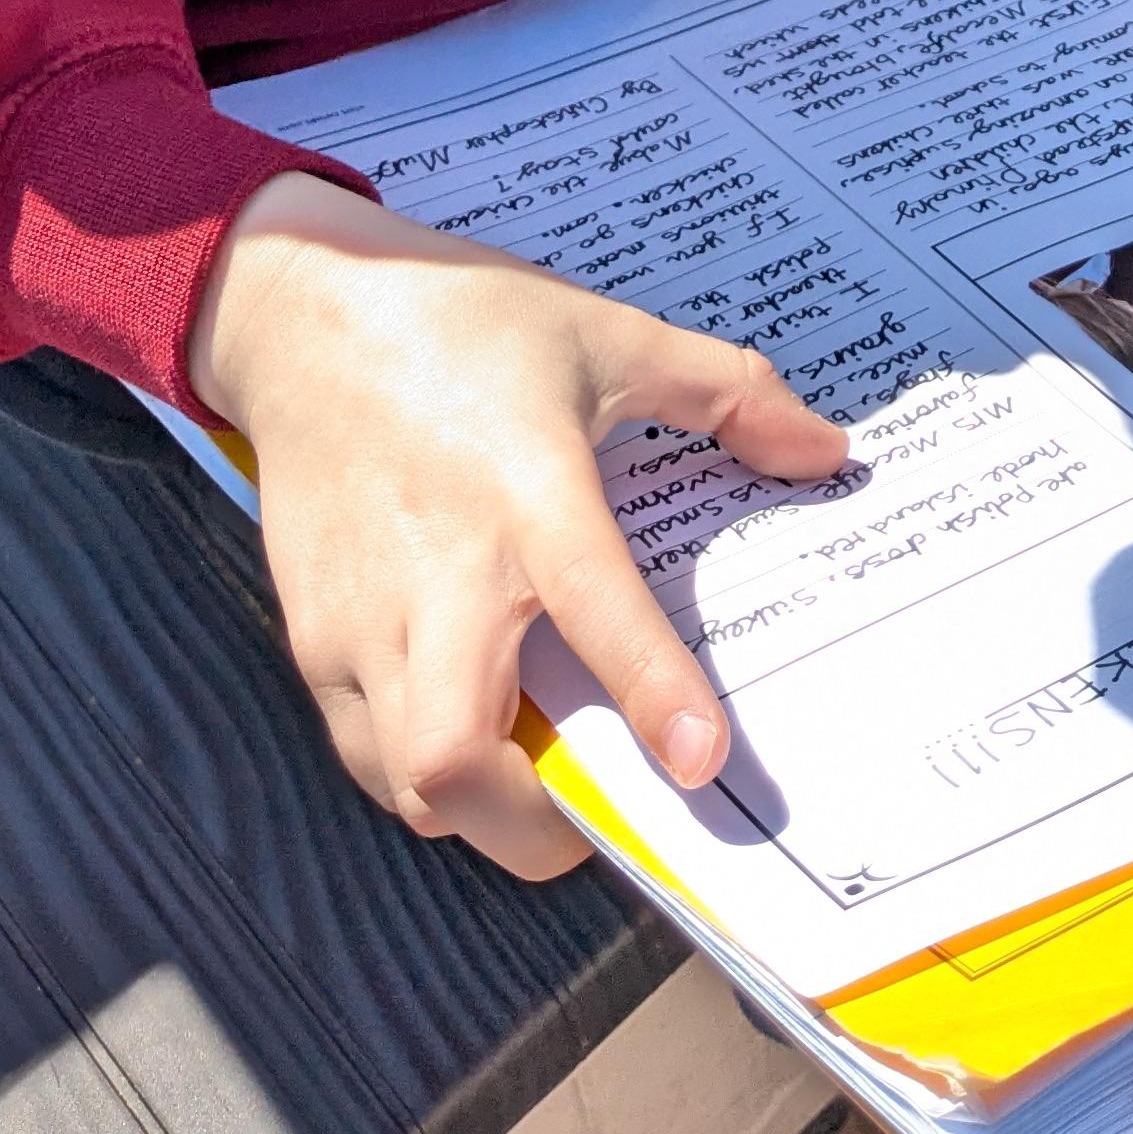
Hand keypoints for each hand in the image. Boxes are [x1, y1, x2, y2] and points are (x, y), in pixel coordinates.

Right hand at [189, 175, 845, 880]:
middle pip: (457, 763)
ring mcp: (357, 616)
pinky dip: (419, 769)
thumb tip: (828, 451)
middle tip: (603, 800)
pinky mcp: (308, 635)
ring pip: (405, 780)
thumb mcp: (607, 331)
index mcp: (525, 491)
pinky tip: (472, 719)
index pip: (592, 610)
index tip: (701, 761)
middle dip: (537, 824)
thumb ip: (727, 392)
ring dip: (480, 804)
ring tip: (541, 765)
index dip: (650, 694)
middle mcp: (435, 571)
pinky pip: (363, 747)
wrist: (304, 309)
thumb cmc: (462, 320)